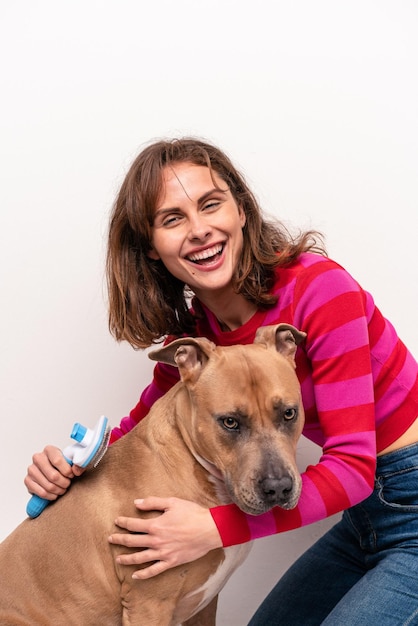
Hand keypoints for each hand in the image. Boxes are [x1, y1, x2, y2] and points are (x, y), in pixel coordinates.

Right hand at [24, 445, 84, 499]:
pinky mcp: (27, 481)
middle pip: (53, 476)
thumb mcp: (71, 461)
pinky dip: (51, 496)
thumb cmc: (62, 465)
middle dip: (64, 483)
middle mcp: (38, 458)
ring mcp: (31, 469)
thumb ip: (78, 464)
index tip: (72, 475)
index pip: (57, 461)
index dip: (67, 471)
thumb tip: (76, 471)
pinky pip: (41, 492)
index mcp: (49, 450)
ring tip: (63, 489)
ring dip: (59, 490)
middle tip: (68, 484)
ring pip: (48, 485)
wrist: (52, 470)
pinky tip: (55, 494)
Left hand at [108, 496, 222, 578]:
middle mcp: (156, 541)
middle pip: (132, 542)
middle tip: (111, 539)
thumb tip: (136, 503)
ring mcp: (163, 553)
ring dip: (127, 559)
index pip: (133, 525)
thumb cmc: (192, 514)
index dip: (123, 523)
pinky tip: (135, 576)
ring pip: (139, 558)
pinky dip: (143, 574)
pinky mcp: (171, 562)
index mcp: (155, 525)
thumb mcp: (172, 502)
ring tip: (118, 559)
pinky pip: (154, 571)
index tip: (117, 522)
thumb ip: (153, 502)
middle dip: (119, 540)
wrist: (209, 529)